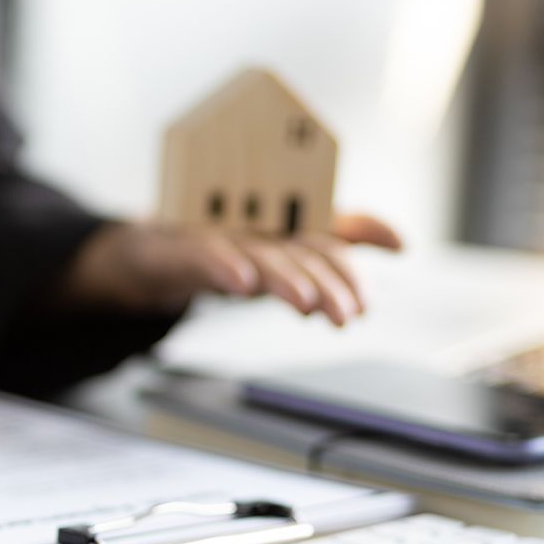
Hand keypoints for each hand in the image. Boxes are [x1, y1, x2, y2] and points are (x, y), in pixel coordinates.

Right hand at [62, 215, 401, 325]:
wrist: (143, 255)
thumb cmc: (218, 250)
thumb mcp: (279, 254)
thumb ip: (335, 243)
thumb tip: (400, 240)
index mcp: (278, 231)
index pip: (323, 244)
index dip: (351, 267)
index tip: (367, 300)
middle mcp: (251, 229)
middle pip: (298, 250)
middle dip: (327, 282)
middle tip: (347, 314)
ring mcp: (214, 236)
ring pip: (258, 253)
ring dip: (286, 278)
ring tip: (308, 305)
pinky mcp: (176, 247)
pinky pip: (203, 253)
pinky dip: (224, 265)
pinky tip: (242, 284)